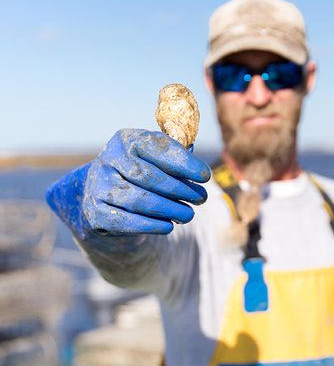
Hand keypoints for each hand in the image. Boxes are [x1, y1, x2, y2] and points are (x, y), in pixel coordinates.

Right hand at [82, 128, 210, 235]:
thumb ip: (175, 157)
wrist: (102, 194)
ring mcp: (99, 186)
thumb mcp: (153, 159)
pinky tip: (169, 225)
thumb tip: (199, 170)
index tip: (205, 176)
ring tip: (188, 215)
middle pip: (149, 176)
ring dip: (169, 209)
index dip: (184, 162)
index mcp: (125, 140)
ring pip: (139, 200)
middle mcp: (109, 159)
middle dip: (180, 189)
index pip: (157, 147)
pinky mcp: (96, 211)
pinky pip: (127, 221)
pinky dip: (151, 225)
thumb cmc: (139, 173)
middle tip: (201, 199)